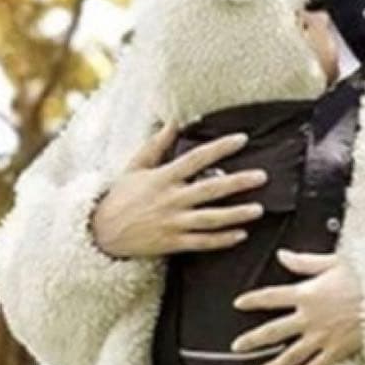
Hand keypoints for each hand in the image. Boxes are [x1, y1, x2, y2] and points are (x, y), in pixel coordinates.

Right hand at [89, 121, 269, 256]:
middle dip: (237, 183)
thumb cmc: (120, 196)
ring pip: (210, 219)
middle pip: (209, 189)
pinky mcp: (172, 243)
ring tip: (258, 210)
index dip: (220, 148)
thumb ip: (156, 144)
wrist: (101, 232)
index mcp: (163, 177)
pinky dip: (222, 240)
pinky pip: (202, 242)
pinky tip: (241, 235)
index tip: (242, 140)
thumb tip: (172, 121)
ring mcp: (172, 223)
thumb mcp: (135, 166)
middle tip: (262, 177)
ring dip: (236, 215)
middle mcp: (170, 199)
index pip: (196, 158)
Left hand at [231, 249, 363, 364]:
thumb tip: (283, 255)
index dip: (252, 300)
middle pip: (273, 332)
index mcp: (306, 293)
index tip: (239, 304)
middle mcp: (309, 318)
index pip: (270, 297)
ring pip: (291, 356)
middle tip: (238, 346)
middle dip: (252, 340)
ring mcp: (322, 337)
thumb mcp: (333, 262)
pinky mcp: (336, 351)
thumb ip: (304, 262)